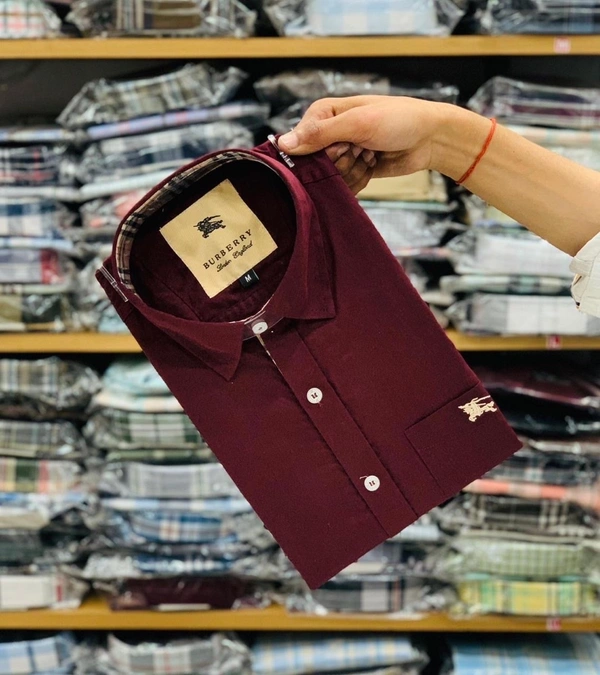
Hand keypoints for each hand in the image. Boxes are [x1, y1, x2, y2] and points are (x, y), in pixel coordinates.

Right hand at [279, 96, 448, 192]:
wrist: (431, 138)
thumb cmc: (399, 120)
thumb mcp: (357, 123)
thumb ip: (319, 134)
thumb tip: (282, 143)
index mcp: (325, 114)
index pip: (300, 142)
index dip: (319, 151)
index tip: (344, 146)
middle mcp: (330, 133)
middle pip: (315, 164)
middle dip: (340, 161)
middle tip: (361, 149)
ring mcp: (343, 153)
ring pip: (330, 178)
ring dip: (353, 171)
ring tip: (370, 155)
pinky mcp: (354, 170)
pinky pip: (344, 186)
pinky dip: (359, 180)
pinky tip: (373, 165)